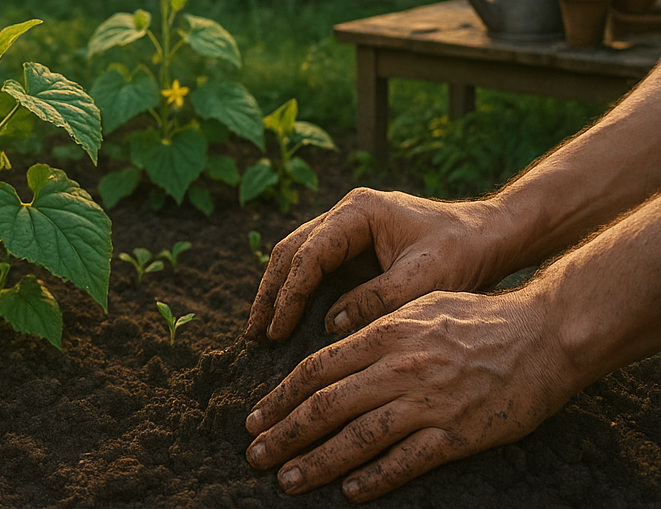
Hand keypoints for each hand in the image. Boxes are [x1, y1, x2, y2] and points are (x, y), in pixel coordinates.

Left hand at [244, 287, 573, 502]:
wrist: (543, 335)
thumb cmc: (478, 318)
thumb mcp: (416, 307)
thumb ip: (372, 327)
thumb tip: (329, 344)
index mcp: (384, 335)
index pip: (316, 370)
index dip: (280, 397)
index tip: (255, 417)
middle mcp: (399, 368)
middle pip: (327, 406)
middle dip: (285, 432)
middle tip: (255, 455)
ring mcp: (428, 403)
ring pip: (358, 437)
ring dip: (317, 461)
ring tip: (287, 479)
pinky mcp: (457, 434)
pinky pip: (407, 460)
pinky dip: (375, 478)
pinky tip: (349, 492)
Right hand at [245, 188, 513, 341]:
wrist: (492, 236)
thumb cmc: (463, 252)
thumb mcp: (424, 279)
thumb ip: (376, 299)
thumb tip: (330, 324)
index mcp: (358, 211)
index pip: (310, 254)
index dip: (290, 294)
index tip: (277, 330)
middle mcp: (345, 214)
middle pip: (291, 251)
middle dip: (270, 294)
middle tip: (254, 334)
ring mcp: (347, 228)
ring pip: (296, 258)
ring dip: (278, 294)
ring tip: (261, 332)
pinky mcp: (354, 246)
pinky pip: (315, 268)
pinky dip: (298, 294)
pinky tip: (288, 320)